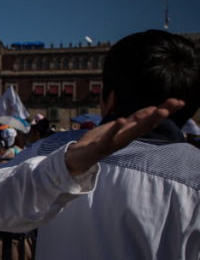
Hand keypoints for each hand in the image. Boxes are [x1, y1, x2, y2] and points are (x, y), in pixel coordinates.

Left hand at [65, 98, 184, 174]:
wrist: (78, 158)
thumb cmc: (100, 141)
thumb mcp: (119, 127)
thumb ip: (135, 120)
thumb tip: (153, 109)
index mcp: (129, 132)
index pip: (149, 119)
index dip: (164, 110)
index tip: (180, 101)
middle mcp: (124, 137)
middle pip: (145, 125)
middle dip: (160, 114)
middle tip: (175, 104)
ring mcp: (113, 142)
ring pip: (132, 131)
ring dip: (145, 121)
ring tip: (158, 110)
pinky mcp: (100, 146)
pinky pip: (109, 137)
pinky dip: (115, 129)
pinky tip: (121, 120)